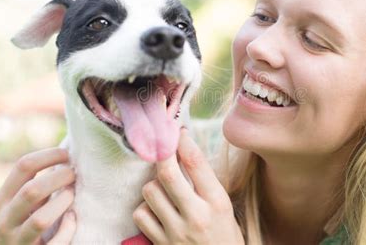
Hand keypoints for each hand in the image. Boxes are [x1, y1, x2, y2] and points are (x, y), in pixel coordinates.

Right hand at [0, 148, 76, 244]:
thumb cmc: (21, 226)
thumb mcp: (20, 204)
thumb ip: (36, 185)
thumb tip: (65, 157)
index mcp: (4, 200)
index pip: (23, 166)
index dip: (49, 155)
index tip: (68, 155)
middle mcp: (5, 220)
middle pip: (32, 190)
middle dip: (60, 178)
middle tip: (74, 174)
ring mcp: (17, 242)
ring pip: (41, 220)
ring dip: (63, 203)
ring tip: (72, 195)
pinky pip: (55, 244)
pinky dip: (68, 229)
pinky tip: (73, 219)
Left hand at [133, 128, 243, 244]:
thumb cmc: (224, 236)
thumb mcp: (224, 207)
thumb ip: (205, 183)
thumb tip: (184, 151)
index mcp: (217, 203)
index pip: (195, 162)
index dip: (182, 141)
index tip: (178, 132)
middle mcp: (196, 215)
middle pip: (167, 173)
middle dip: (161, 155)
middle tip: (162, 147)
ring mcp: (175, 232)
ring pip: (149, 191)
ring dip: (153, 183)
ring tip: (163, 187)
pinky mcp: (160, 244)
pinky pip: (141, 214)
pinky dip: (145, 207)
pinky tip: (156, 209)